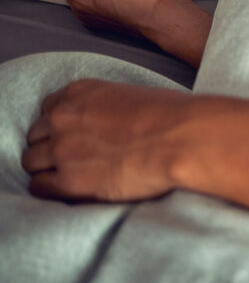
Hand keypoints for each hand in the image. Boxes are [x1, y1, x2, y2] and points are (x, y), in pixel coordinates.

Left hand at [21, 78, 191, 201]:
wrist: (183, 138)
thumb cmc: (173, 115)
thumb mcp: (135, 94)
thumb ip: (110, 105)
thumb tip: (113, 122)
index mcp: (81, 93)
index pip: (49, 108)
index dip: (60, 124)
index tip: (71, 134)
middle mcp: (64, 118)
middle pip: (36, 135)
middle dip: (50, 145)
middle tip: (72, 157)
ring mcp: (63, 150)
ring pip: (31, 161)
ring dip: (47, 168)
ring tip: (69, 175)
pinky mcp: (69, 181)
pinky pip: (39, 187)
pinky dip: (48, 189)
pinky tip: (65, 189)